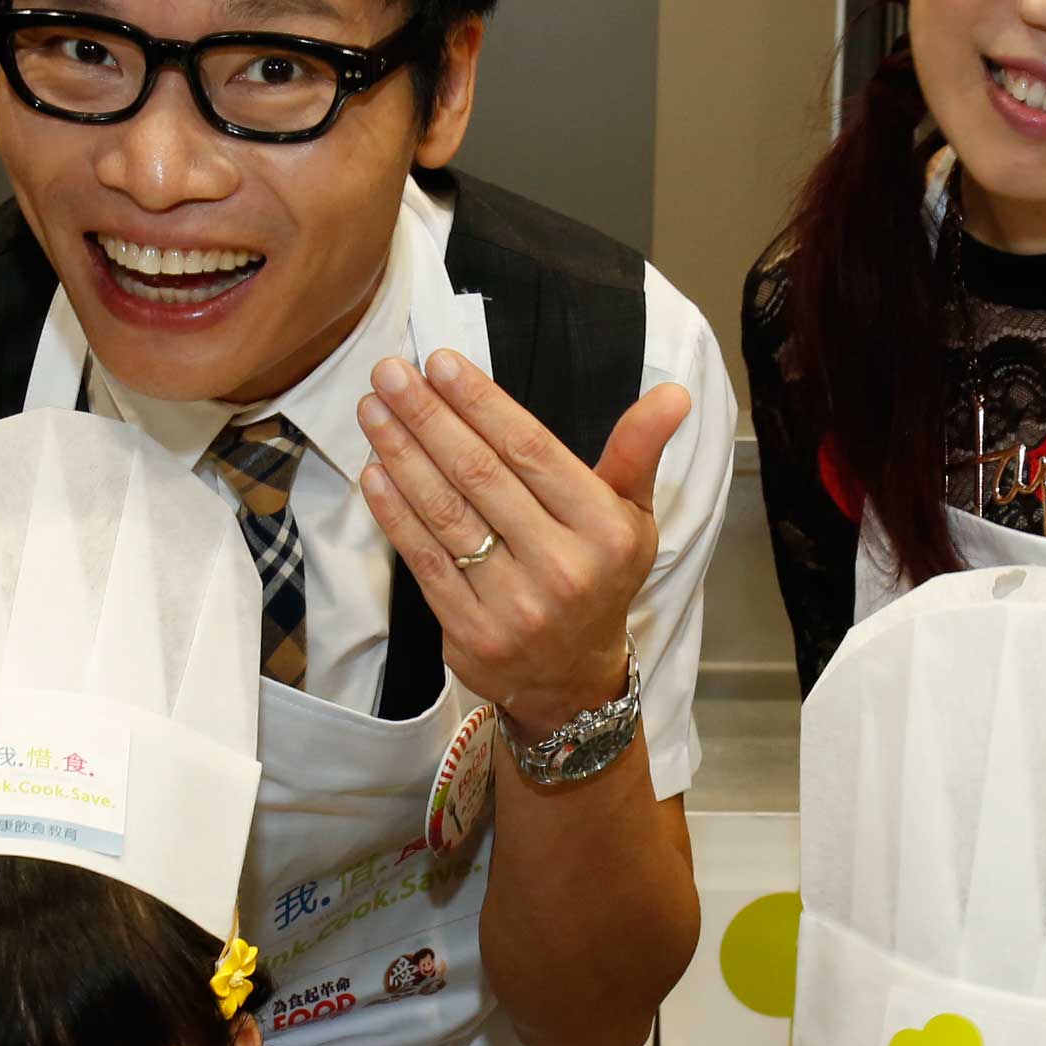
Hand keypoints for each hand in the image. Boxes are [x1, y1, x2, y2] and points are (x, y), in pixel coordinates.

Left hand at [355, 350, 691, 737]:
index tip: (441, 364)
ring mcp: (513, 604)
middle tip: (390, 373)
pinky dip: (395, 513)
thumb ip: (638, 452)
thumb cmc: (599, 579)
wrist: (573, 680)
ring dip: (402, 455)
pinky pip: (424, 560)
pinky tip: (375, 471)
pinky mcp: (470, 632)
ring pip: (446, 514)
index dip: (482, 404)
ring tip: (373, 411)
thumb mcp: (632, 517)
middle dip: (429, 417)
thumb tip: (672, 394)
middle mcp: (561, 567)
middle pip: (481, 476)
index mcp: (604, 531)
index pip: (531, 452)